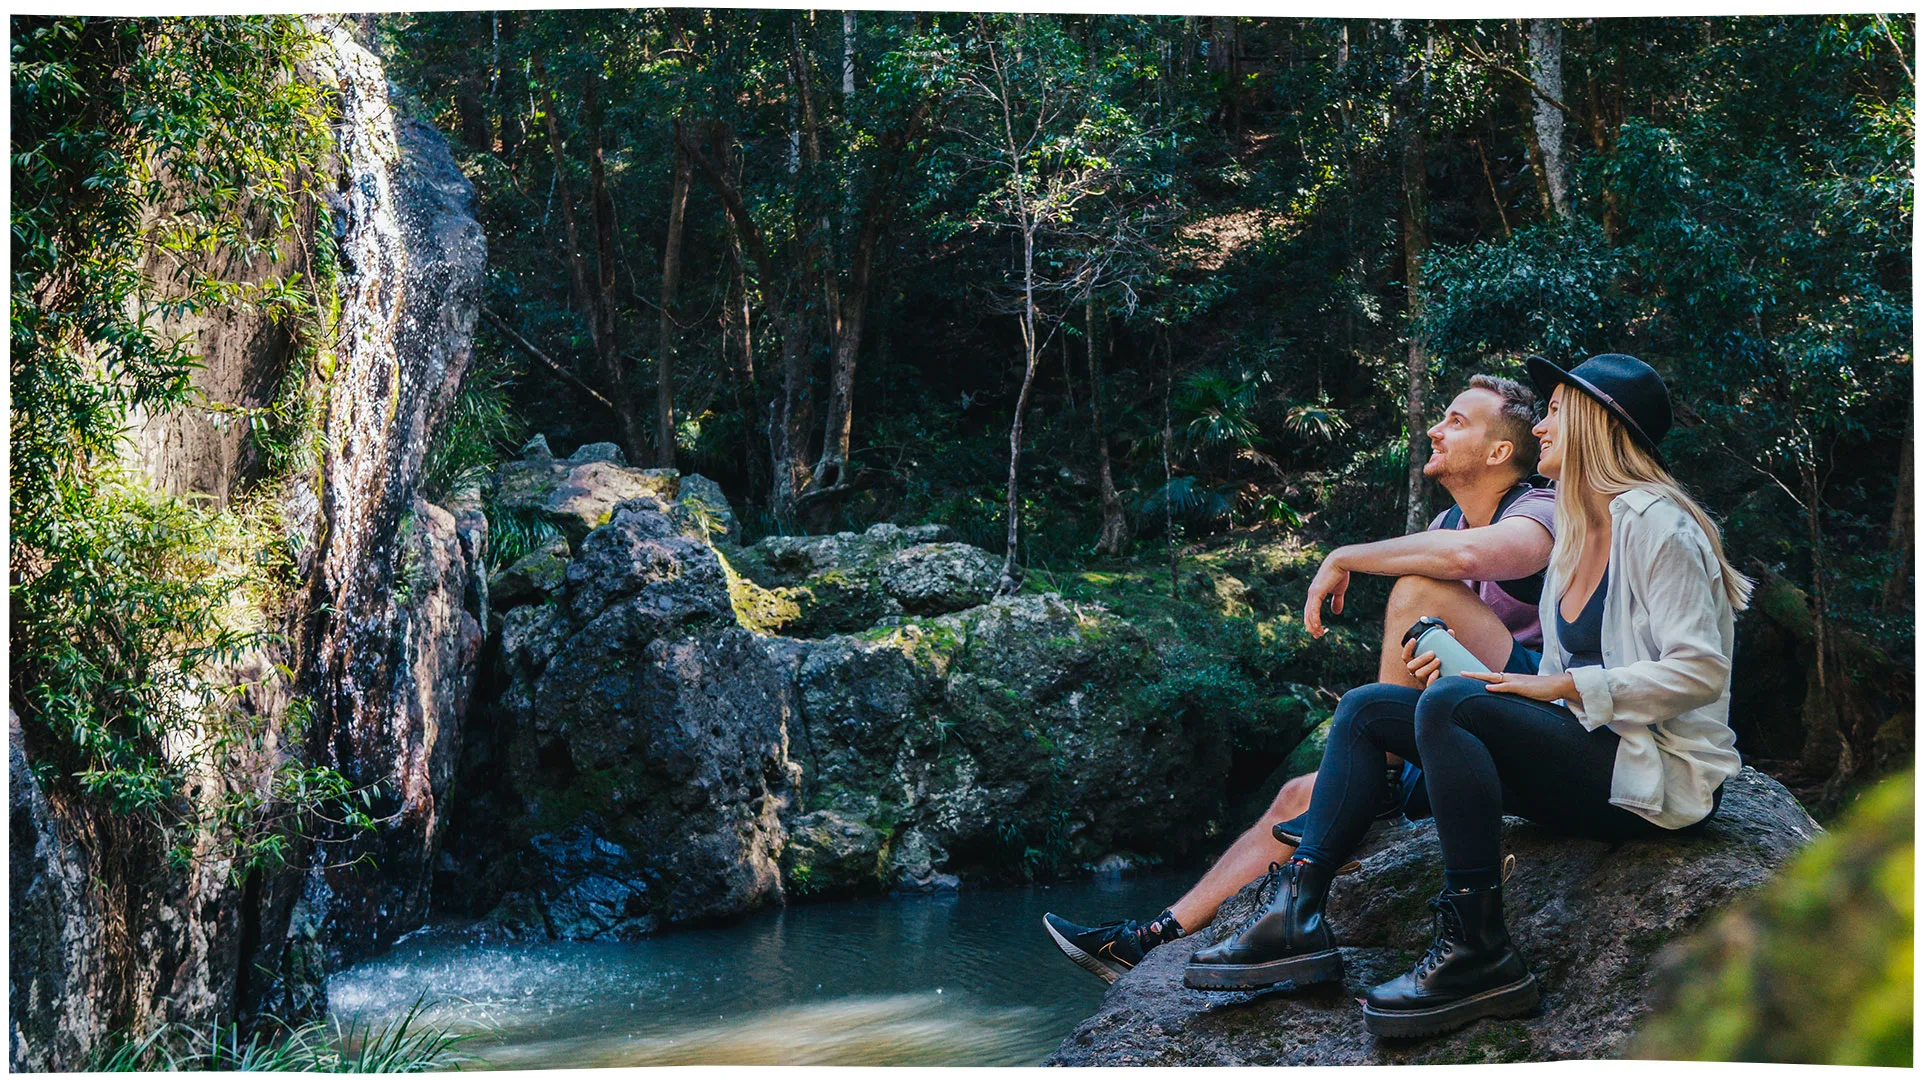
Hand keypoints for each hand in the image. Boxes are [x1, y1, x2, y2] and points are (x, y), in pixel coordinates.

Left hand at [1304, 553, 1350, 637]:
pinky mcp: (1316, 592)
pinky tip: (1316, 626)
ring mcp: (1312, 593)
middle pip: (1308, 614)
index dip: (1313, 621)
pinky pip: (1313, 609)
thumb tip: (1336, 613)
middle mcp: (1312, 594)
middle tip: (1316, 636)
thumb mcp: (1339, 591)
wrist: (1340, 562)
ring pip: (1309, 613)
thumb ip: (1337, 601)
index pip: (1311, 610)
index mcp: (1315, 594)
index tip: (1318, 630)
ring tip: (1317, 634)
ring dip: (1313, 625)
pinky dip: (1314, 618)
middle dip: (1311, 625)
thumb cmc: (1339, 574)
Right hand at [1401, 633, 1444, 687]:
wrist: (1449, 683)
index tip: (1415, 639)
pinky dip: (1431, 678)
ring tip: (1438, 660)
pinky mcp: (1429, 688)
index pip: (1406, 656)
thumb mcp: (1442, 654)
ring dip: (1427, 667)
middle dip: (1421, 658)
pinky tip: (1438, 672)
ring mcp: (1422, 681)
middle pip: (1411, 665)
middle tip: (1433, 653)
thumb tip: (1450, 631)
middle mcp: (1415, 672)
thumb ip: (1445, 643)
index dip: (1408, 648)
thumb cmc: (1443, 665)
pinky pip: (1427, 685)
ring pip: (1418, 674)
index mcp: (1414, 663)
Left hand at [1461, 670, 1575, 702]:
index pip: (1490, 678)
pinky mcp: (1522, 687)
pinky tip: (1488, 688)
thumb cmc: (1540, 690)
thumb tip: (1504, 698)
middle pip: (1488, 675)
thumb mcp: (1523, 693)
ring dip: (1480, 677)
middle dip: (1473, 674)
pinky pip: (1507, 686)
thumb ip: (1513, 694)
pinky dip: (1497, 687)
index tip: (1465, 676)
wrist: (1556, 685)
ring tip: (1466, 675)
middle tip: (1460, 672)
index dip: (1478, 677)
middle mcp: (1510, 678)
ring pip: (1494, 678)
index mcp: (1509, 680)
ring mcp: (1515, 681)